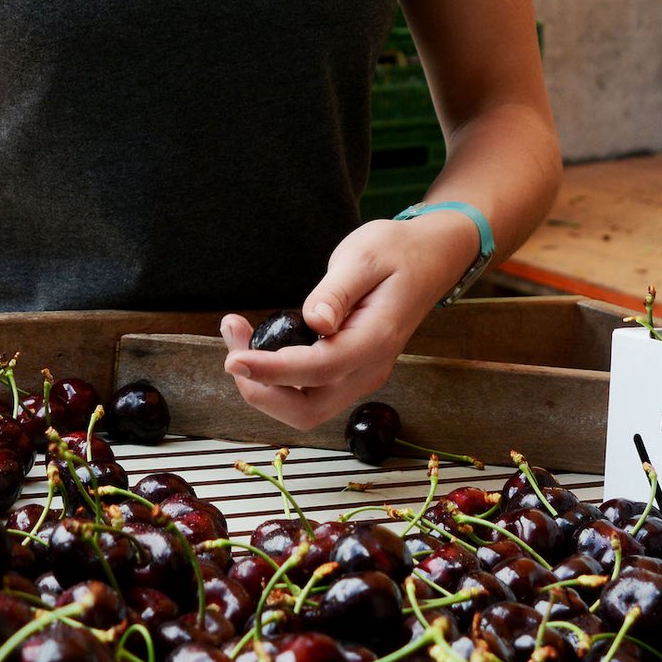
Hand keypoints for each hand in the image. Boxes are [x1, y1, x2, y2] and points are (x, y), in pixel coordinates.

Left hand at [219, 211, 476, 426]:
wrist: (429, 259)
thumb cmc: (397, 251)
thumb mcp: (364, 256)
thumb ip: (336, 291)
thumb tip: (314, 321)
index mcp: (375, 340)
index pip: (317, 370)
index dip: (271, 370)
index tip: (233, 358)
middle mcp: (369, 369)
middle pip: (306, 410)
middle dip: (260, 390)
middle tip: (232, 347)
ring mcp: (360, 376)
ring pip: (304, 409)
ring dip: (264, 387)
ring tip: (239, 339)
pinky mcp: (349, 372)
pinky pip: (308, 393)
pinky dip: (276, 380)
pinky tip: (259, 345)